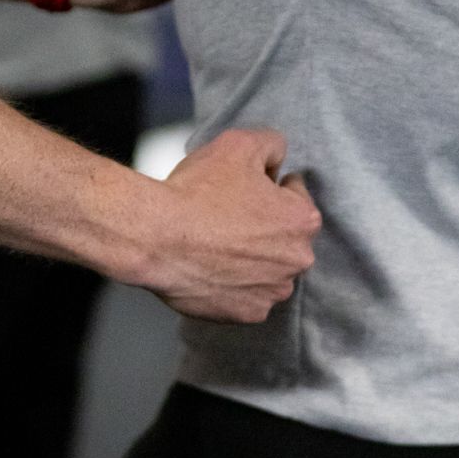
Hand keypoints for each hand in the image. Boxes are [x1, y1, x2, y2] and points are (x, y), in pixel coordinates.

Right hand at [144, 128, 320, 322]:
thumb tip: (278, 156)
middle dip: (264, 223)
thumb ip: (271, 144)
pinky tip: (212, 265)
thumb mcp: (239, 144)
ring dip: (252, 256)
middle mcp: (297, 260)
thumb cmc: (197, 192)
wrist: (156, 237)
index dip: (267, 185)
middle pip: (285, 234)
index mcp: (302, 219)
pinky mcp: (247, 313)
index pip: (295, 193)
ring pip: (269, 267)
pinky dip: (234, 282)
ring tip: (217, 241)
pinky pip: (248, 294)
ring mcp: (272, 291)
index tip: (241, 188)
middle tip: (227, 213)